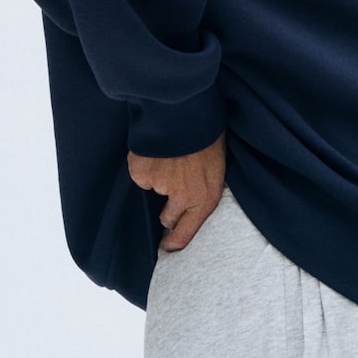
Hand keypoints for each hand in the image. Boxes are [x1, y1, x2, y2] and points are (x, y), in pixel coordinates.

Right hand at [128, 132, 226, 249]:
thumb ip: (202, 187)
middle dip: (168, 209)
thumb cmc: (206, 134)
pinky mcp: (142, 174)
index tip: (168, 246)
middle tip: (174, 186)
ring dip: (159, 179)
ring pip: (155, 191)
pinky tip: (156, 150)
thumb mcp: (216, 166)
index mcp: (206, 197)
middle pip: (168, 218)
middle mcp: (183, 198)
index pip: (187, 232)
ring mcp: (161, 187)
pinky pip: (141, 175)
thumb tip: (187, 200)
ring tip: (170, 156)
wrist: (186, 111)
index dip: (176, 242)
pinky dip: (145, 165)